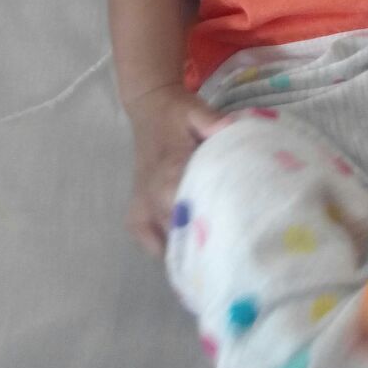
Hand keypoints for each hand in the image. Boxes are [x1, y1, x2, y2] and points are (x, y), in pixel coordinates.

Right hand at [123, 84, 225, 257]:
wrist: (149, 107)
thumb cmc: (177, 112)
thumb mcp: (196, 110)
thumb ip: (212, 121)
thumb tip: (230, 128)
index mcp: (168, 170)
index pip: (184, 207)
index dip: (206, 226)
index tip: (231, 237)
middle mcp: (152, 191)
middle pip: (175, 230)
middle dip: (199, 244)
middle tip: (229, 254)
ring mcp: (141, 200)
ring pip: (158, 238)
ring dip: (180, 249)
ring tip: (208, 260)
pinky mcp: (136, 203)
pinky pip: (142, 235)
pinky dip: (158, 246)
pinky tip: (180, 252)